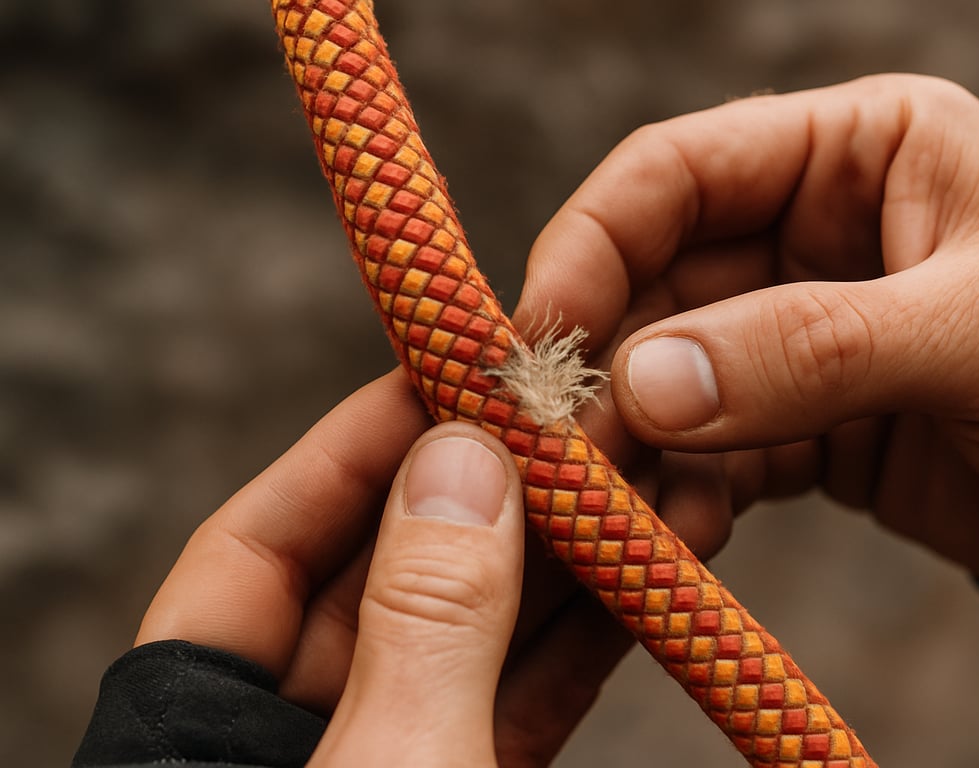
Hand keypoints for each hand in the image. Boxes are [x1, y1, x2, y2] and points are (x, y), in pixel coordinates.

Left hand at [137, 370, 718, 765]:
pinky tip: (647, 574)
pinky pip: (524, 698)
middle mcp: (294, 734)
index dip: (354, 447)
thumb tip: (461, 456)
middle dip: (489, 493)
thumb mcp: (397, 767)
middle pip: (386, 575)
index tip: (448, 372)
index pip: (260, 546)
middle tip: (574, 414)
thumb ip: (425, 622)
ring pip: (474, 634)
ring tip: (641, 478)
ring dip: (564, 559)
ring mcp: (395, 759)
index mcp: (208, 730)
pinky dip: (587, 641)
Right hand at [514, 74, 978, 584]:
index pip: (679, 170)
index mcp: (855, 151)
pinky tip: (678, 533)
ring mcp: (793, 328)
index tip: (543, 332)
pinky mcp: (795, 418)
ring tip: (612, 506)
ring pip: (668, 375)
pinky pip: (708, 449)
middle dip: (604, 364)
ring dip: (632, 442)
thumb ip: (812, 349)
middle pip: (654, 281)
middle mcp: (808, 228)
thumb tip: (646, 385)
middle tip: (558, 446)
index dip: (593, 241)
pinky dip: (682, 491)